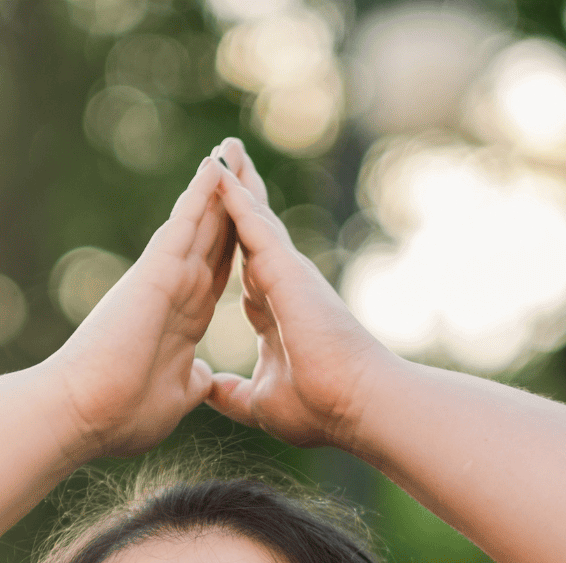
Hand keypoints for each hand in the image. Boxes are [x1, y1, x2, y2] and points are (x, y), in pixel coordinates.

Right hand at [43, 149, 237, 460]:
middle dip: (231, 205)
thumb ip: (192, 380)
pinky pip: (183, 225)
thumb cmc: (119, 416)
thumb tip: (205, 378)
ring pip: (199, 223)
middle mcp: (174, 292)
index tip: (257, 224)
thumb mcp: (175, 396)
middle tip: (247, 165)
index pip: (218, 274)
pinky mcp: (154, 274)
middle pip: (212, 238)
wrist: (85, 415)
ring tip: (234, 149)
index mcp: (183, 321)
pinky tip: (215, 165)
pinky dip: (200, 195)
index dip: (239, 247)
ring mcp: (164, 279)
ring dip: (218, 187)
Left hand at [203, 140, 396, 449]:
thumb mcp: (261, 402)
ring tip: (220, 151)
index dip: (229, 247)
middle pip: (252, 233)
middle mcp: (283, 287)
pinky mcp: (287, 269)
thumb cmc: (321, 408)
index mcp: (275, 315)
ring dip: (236, 183)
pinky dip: (235, 197)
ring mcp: (287, 274)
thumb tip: (210, 392)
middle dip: (238, 199)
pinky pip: (254, 224)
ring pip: (254, 217)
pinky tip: (219, 172)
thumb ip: (234, 394)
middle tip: (222, 164)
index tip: (214, 227)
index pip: (245, 272)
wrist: (356, 405)